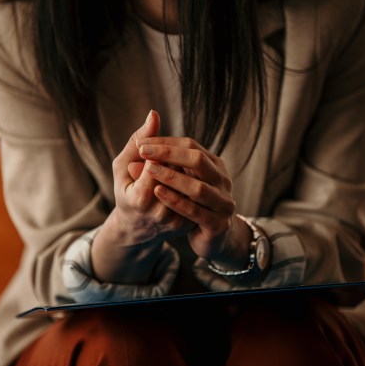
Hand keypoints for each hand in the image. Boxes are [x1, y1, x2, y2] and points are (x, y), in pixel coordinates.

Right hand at [110, 111, 193, 244]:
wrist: (137, 227)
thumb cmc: (126, 191)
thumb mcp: (122, 166)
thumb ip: (136, 141)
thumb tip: (154, 114)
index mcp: (140, 199)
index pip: (158, 165)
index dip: (160, 151)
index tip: (154, 147)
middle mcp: (160, 213)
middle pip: (176, 174)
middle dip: (174, 159)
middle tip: (167, 155)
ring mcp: (176, 220)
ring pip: (190, 185)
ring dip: (186, 170)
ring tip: (176, 165)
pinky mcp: (187, 223)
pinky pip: (196, 197)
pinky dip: (193, 182)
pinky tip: (187, 176)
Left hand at [137, 136, 250, 265]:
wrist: (208, 239)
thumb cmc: (188, 204)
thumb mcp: (176, 177)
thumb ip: (162, 155)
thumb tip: (147, 125)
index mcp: (213, 164)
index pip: (190, 145)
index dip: (165, 143)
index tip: (141, 144)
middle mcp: (222, 180)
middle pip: (198, 160)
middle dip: (168, 154)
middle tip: (143, 151)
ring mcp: (223, 203)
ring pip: (198, 187)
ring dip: (172, 177)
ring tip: (149, 169)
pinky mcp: (218, 224)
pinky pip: (195, 211)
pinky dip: (176, 201)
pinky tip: (157, 192)